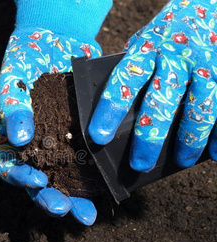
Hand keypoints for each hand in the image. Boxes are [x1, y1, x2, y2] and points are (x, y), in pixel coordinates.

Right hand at [0, 0, 111, 224]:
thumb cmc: (26, 56)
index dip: (19, 178)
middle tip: (64, 208)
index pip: (8, 166)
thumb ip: (12, 105)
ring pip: (62, 180)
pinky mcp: (80, 139)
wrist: (56, 37)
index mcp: (10, 137)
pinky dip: (93, 180)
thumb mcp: (13, 75)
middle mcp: (33, 147)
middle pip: (36, 183)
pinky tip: (105, 190)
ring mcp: (57, 145)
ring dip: (73, 200)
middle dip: (49, 198)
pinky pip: (85, 163)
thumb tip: (18, 139)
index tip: (37, 181)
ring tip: (87, 215)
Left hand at [89, 0, 216, 172]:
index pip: (124, 81)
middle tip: (140, 164)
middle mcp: (177, 56)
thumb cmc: (169, 31)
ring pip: (199, 108)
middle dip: (149, 138)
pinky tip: (215, 152)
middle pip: (161, 101)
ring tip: (181, 161)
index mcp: (147, 49)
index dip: (110, 109)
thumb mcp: (145, 41)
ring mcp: (207, 64)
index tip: (99, 136)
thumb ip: (134, 68)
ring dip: (189, 140)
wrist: (210, 2)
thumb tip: (117, 109)